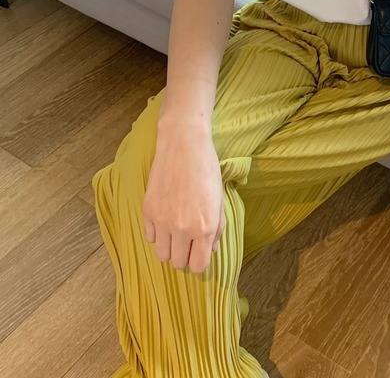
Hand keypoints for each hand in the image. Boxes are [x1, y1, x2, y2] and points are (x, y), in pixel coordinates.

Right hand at [142, 121, 224, 272]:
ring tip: (176, 233)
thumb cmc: (207, 170)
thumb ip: (217, 228)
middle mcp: (182, 229)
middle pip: (178, 263)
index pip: (198, 265)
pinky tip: (165, 220)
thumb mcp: (219, 200)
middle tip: (188, 242)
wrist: (184, 146)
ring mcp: (162, 221)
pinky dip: (157, 235)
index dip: (199, 261)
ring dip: (170, 248)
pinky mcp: (147, 211)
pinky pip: (150, 237)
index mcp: (204, 227)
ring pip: (161, 255)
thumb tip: (210, 249)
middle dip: (184, 256)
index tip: (199, 253)